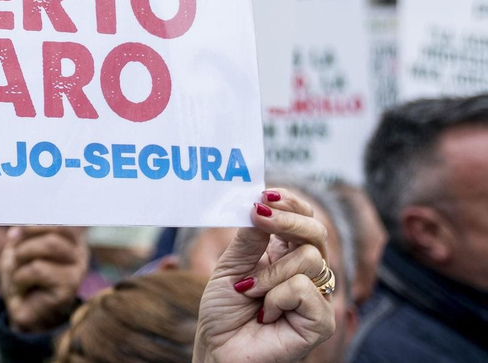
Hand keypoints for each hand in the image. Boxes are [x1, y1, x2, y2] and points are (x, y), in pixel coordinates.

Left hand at [0, 226, 89, 332]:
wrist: (20, 309)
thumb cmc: (21, 274)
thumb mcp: (18, 247)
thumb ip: (23, 233)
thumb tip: (18, 228)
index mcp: (69, 238)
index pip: (59, 219)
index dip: (37, 221)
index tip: (15, 228)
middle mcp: (79, 252)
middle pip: (54, 231)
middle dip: (27, 238)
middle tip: (12, 247)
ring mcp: (78, 270)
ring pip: (48, 246)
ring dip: (22, 257)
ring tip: (18, 271)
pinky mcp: (70, 287)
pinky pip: (38, 268)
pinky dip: (21, 276)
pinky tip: (23, 288)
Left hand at [194, 189, 335, 362]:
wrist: (219, 349)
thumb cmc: (224, 311)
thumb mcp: (231, 265)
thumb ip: (250, 237)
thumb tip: (261, 201)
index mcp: (286, 255)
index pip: (303, 220)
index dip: (291, 204)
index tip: (267, 192)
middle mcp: (306, 273)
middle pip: (317, 232)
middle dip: (287, 219)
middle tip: (258, 213)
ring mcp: (317, 297)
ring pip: (310, 259)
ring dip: (270, 272)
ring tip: (250, 292)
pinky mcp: (321, 321)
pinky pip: (305, 289)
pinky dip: (278, 297)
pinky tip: (267, 313)